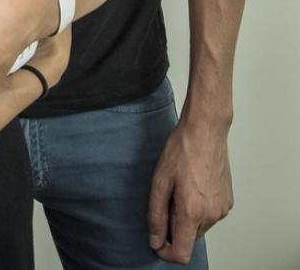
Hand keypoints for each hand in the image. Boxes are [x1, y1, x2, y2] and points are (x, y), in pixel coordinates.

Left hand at [148, 118, 232, 263]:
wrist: (205, 130)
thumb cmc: (182, 150)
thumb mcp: (160, 181)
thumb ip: (156, 215)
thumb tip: (155, 240)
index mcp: (192, 212)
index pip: (181, 253)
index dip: (166, 252)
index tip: (157, 240)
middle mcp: (211, 215)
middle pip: (189, 239)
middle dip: (175, 227)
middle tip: (168, 198)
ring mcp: (222, 209)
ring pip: (199, 226)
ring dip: (188, 216)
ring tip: (182, 187)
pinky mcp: (228, 201)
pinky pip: (210, 215)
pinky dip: (199, 208)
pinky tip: (194, 185)